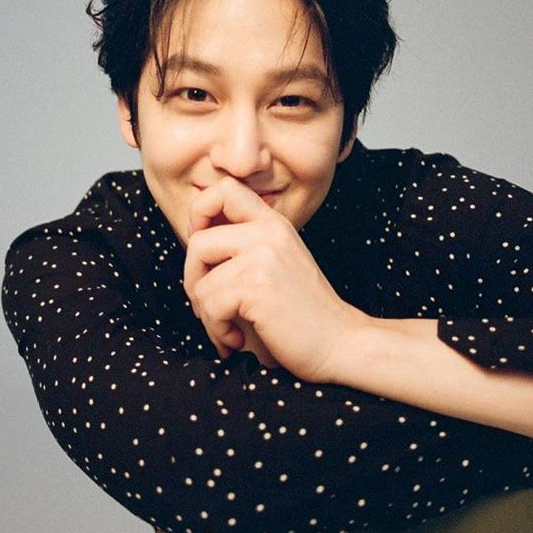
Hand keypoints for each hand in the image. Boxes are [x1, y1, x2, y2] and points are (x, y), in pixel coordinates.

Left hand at [183, 177, 365, 380]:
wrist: (340, 343)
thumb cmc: (301, 313)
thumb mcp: (275, 264)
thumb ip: (244, 246)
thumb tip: (193, 240)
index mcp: (273, 223)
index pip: (224, 189)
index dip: (200, 215)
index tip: (205, 254)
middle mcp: (269, 232)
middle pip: (198, 242)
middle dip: (194, 281)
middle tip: (210, 306)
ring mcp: (263, 257)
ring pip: (200, 283)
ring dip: (207, 316)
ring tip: (229, 329)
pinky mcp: (258, 286)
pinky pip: (209, 306)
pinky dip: (217, 330)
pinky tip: (236, 339)